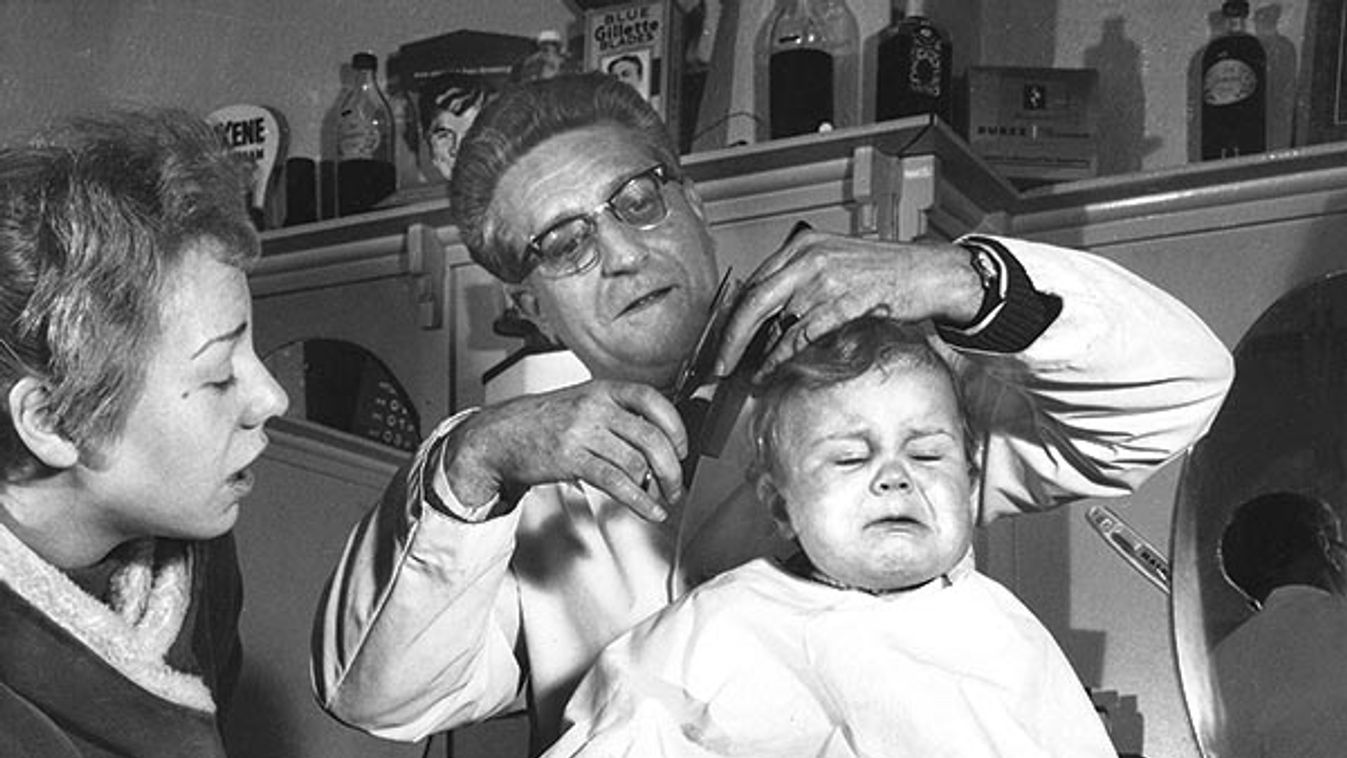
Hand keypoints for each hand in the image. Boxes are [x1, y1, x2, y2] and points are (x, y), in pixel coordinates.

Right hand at [442, 380, 687, 521]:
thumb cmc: (543, 422)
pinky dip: (640, 501)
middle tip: (676, 484)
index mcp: (603, 389)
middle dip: (673, 467)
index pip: (653, 400)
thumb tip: (659, 439)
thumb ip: (617, 413)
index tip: (682, 448)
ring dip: (656, 487)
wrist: (499, 435)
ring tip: (659, 499)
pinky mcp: (571, 459)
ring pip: (637, 462)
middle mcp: (596, 407)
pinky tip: (649, 510)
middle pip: (652, 437)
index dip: (676, 426)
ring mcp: (583, 432)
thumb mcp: (583, 402)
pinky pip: (616, 482)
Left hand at [715, 228, 980, 379]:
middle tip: (718, 364)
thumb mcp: (836, 264)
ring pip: (775, 321)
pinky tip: (772, 368)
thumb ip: (801, 282)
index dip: (732, 316)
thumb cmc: (887, 271)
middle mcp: (810, 258)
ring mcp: (827, 278)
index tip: (721, 339)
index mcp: (804, 245)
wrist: (930, 272)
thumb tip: (768, 316)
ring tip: (748, 373)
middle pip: (753, 300)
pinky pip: (802, 334)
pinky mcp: (845, 301)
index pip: (754, 282)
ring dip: (757, 354)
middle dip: (730, 338)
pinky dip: (782, 356)